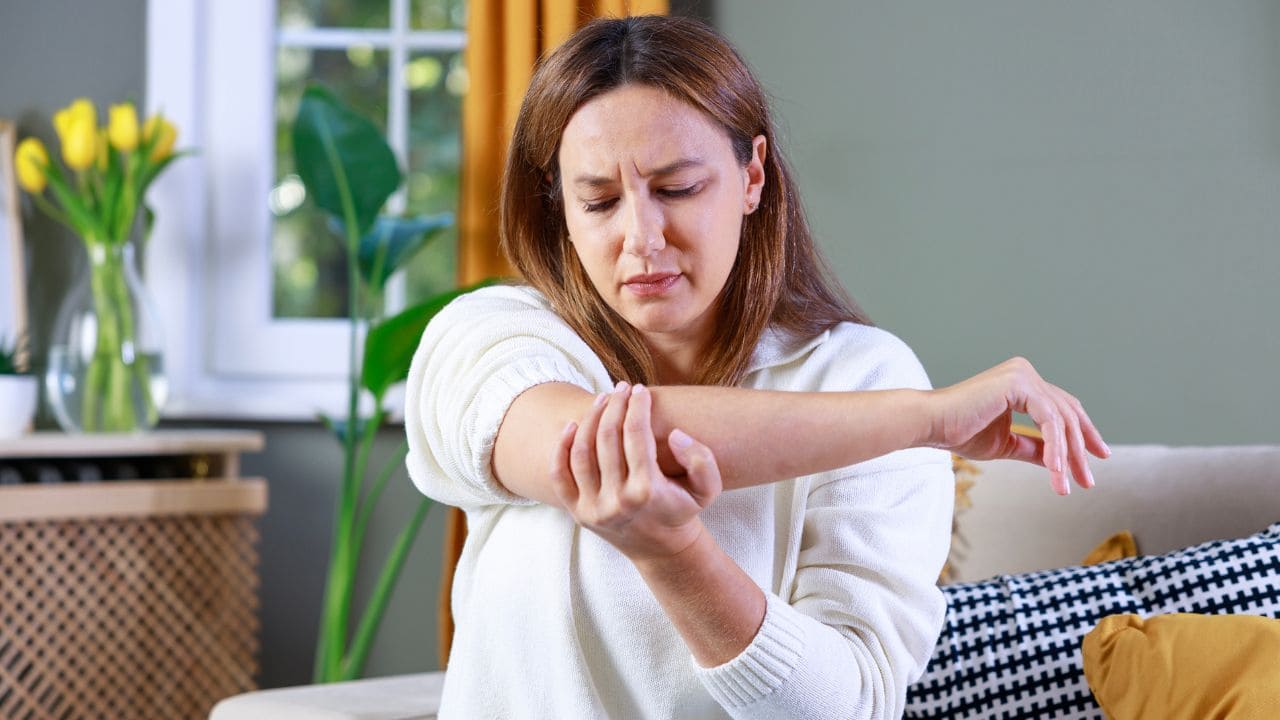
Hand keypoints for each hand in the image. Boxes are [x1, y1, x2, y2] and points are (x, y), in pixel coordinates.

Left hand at [550, 382, 722, 561]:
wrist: (660, 548)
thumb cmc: (682, 510)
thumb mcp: (707, 490)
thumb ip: (702, 460)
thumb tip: (675, 435)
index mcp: (647, 491)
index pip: (636, 435)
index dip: (638, 406)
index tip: (641, 390)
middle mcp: (617, 500)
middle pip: (608, 437)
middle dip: (615, 405)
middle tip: (621, 387)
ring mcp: (593, 508)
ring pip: (582, 451)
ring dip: (590, 419)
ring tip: (602, 400)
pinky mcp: (577, 512)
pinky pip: (560, 474)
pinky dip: (561, 447)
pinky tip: (573, 424)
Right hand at [928, 357, 1109, 494]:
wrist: (931, 425)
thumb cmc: (959, 432)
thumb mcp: (1007, 444)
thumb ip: (1034, 448)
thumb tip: (1059, 463)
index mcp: (1021, 383)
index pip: (1062, 408)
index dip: (1082, 434)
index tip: (1097, 457)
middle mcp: (1024, 373)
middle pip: (1067, 413)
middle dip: (1080, 449)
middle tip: (1087, 480)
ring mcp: (1022, 374)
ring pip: (1061, 419)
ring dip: (1068, 455)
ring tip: (1067, 483)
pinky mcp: (1017, 382)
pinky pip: (1048, 419)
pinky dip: (1054, 447)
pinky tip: (1055, 470)